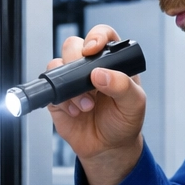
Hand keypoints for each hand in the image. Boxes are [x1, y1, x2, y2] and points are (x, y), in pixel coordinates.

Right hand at [47, 24, 146, 184]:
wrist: (108, 148)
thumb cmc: (124, 122)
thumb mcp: (134, 104)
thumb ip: (123, 86)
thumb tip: (100, 73)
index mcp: (112, 61)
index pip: (102, 36)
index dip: (95, 37)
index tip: (93, 50)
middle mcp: (90, 67)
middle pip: (73, 45)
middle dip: (77, 62)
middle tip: (90, 84)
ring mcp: (72, 80)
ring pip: (57, 65)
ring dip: (70, 86)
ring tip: (87, 105)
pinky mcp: (58, 96)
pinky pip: (50, 88)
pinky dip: (61, 100)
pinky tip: (76, 111)